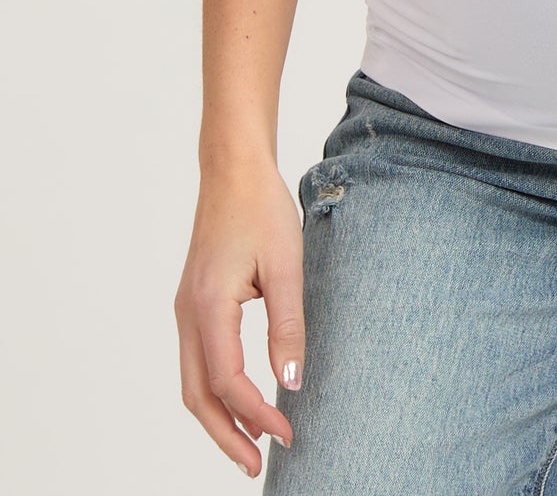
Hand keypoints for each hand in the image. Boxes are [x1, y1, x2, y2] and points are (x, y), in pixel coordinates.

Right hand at [174, 157, 305, 476]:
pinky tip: (241, 399)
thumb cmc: (261, 209)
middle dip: (226, 436)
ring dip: (218, 418)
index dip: (257, 415)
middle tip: (257, 466)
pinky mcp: (194, 303)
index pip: (228, 382)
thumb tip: (291, 382)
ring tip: (250, 443)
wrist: (233, 170)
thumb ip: (288, 326)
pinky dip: (214, 391)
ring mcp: (186, 309)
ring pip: (192, 382)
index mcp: (208, 307)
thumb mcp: (286, 266)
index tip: (288, 432)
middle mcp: (188, 314)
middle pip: (197, 396)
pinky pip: (197, 361)